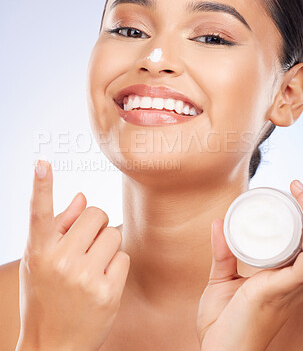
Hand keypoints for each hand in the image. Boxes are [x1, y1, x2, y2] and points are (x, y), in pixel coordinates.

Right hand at [16, 160, 129, 350]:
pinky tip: (102, 281)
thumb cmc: (45, 296)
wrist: (53, 345)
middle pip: (97, 213)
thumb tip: (81, 196)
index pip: (38, 213)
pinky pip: (123, 256)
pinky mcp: (107, 293)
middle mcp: (60, 262)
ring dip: (107, 244)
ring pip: (114, 233)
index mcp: (39, 252)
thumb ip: (59, 226)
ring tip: (93, 264)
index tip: (42, 162)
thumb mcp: (40, 262)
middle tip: (89, 242)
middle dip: (97, 223)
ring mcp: (84, 278)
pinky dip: (116, 264)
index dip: (40, 186)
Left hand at [196, 180, 302, 350]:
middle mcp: (287, 278)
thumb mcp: (221, 280)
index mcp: (277, 274)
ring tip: (298, 192)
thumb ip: (222, 253)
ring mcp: (285, 284)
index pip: (296, 240)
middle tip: (295, 186)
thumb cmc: (224, 322)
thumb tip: (218, 222)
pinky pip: (300, 267)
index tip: (289, 192)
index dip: (298, 217)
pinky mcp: (276, 290)